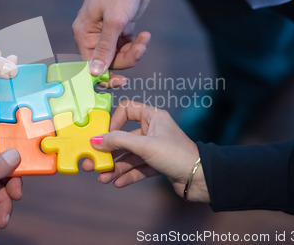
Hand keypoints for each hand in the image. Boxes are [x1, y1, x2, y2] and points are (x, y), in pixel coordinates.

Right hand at [72, 0, 154, 86]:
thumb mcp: (114, 21)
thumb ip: (105, 48)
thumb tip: (94, 72)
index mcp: (83, 33)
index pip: (90, 64)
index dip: (105, 75)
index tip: (121, 82)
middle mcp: (93, 34)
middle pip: (108, 61)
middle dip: (126, 59)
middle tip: (140, 49)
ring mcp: (108, 30)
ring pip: (119, 54)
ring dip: (134, 51)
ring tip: (145, 38)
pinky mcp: (121, 26)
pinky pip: (127, 45)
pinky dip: (137, 44)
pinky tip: (145, 35)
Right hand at [84, 101, 209, 202]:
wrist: (200, 178)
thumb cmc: (176, 154)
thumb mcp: (144, 145)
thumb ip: (119, 141)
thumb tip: (96, 140)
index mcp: (153, 117)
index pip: (127, 110)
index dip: (114, 121)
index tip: (105, 135)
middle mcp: (153, 130)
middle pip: (124, 137)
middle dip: (109, 152)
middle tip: (93, 162)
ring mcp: (155, 147)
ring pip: (130, 155)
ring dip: (116, 167)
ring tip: (103, 178)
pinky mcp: (157, 163)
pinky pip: (138, 167)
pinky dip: (128, 175)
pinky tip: (117, 183)